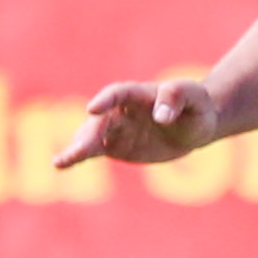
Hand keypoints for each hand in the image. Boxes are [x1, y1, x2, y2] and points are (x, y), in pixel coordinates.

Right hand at [57, 78, 220, 169]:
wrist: (195, 126)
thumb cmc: (196, 107)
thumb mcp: (195, 99)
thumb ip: (177, 98)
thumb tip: (161, 115)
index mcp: (139, 94)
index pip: (118, 93)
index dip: (106, 100)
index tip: (92, 108)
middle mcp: (121, 110)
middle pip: (100, 121)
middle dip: (88, 135)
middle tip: (78, 149)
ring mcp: (116, 128)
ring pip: (91, 137)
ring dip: (77, 148)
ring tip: (61, 162)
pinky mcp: (114, 146)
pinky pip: (93, 151)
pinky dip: (77, 157)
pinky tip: (61, 164)